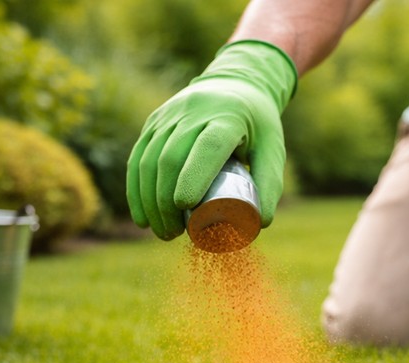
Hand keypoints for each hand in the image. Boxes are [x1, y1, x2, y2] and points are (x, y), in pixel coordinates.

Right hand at [126, 41, 296, 240]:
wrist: (235, 84)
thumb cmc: (256, 125)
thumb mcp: (272, 147)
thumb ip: (270, 183)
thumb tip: (261, 224)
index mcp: (227, 117)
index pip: (207, 146)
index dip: (193, 175)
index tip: (185, 206)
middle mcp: (194, 112)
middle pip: (171, 157)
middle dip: (166, 200)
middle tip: (174, 233)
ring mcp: (170, 115)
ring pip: (150, 159)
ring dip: (150, 200)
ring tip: (161, 232)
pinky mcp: (154, 122)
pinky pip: (138, 157)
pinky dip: (136, 190)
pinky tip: (141, 216)